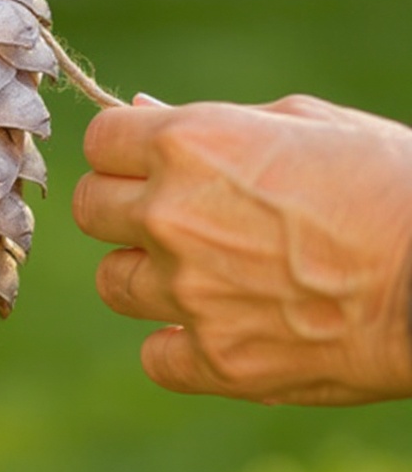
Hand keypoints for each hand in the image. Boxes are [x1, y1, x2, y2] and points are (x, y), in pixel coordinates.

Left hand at [73, 94, 411, 404]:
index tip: (144, 159)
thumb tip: (142, 111)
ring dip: (146, 275)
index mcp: (187, 144)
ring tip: (204, 271)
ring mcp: (189, 293)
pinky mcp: (218, 360)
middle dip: (122, 207)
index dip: (121, 148)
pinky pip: (155, 355)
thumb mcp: (302, 120)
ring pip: (113, 282)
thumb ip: (210, 121)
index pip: (97, 141)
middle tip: (170, 214)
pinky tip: (221, 326)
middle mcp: (171, 215)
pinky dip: (180, 346)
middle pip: (89, 209)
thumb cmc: (386, 180)